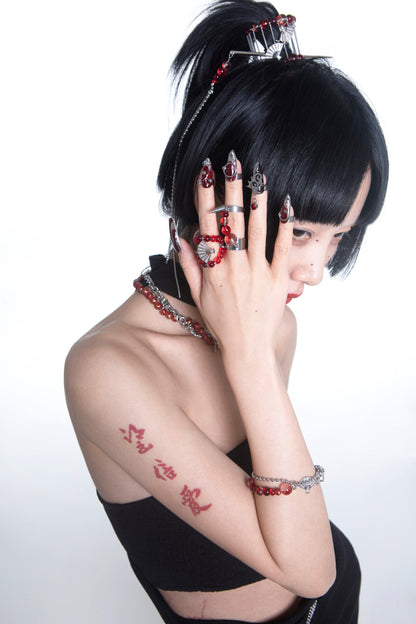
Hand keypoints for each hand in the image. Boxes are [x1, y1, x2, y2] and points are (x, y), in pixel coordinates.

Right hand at [178, 155, 293, 358]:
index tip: (204, 174)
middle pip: (233, 221)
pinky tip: (284, 204)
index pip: (207, 226)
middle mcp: (234, 267)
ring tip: (258, 174)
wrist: (247, 349)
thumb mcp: (199, 296)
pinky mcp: (278, 279)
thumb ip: (190, 265)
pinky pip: (281, 248)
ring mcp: (258, 272)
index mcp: (213, 269)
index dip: (205, 197)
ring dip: (257, 200)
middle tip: (232, 163)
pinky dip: (283, 226)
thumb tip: (181, 238)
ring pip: (257, 229)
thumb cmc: (222, 323)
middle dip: (231, 189)